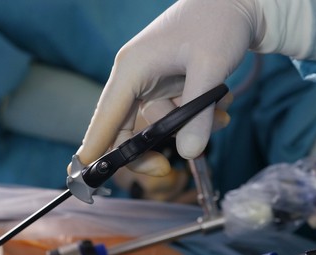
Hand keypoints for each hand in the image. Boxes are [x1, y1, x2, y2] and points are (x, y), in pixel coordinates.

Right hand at [74, 0, 262, 175]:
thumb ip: (198, 113)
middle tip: (166, 169)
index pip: (105, 116)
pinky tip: (219, 102)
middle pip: (127, 128)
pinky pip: (175, 113)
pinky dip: (196, 115)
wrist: (236, 3)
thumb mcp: (210, 67)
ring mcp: (152, 81)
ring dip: (188, 126)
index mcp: (132, 68)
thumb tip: (189, 154)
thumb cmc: (218, 23)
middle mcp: (135, 77)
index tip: (79, 176)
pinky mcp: (168, 84)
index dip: (93, 147)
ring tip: (219, 113)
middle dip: (151, 148)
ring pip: (158, 123)